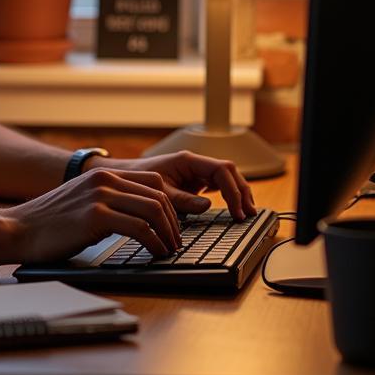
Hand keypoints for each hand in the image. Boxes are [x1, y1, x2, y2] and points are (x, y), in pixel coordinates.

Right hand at [7, 167, 181, 263]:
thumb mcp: (82, 201)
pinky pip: (139, 228)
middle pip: (158, 194)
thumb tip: (137, 217)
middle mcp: (103, 179)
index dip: (169, 204)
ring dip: (168, 233)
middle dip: (173, 221)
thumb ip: (106, 200)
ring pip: (153, 209)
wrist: (19, 228)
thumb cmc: (48, 223)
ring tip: (169, 249)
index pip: (152, 181)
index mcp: (101, 174)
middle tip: (175, 242)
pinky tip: (156, 253)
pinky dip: (155, 243)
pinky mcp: (95, 216)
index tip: (172, 225)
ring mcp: (99, 195)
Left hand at [102, 151, 256, 220]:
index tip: (237, 210)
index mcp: (188, 160)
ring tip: (246, 212)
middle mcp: (194, 163)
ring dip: (237, 193)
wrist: (126, 176)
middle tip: (248, 213)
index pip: (221, 170)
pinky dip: (228, 195)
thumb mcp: (160, 192)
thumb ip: (183, 199)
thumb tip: (207, 205)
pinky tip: (234, 208)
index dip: (233, 190)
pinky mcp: (194, 181)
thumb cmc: (139, 179)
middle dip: (241, 191)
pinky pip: (217, 184)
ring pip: (226, 177)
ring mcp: (195, 171)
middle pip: (229, 172)